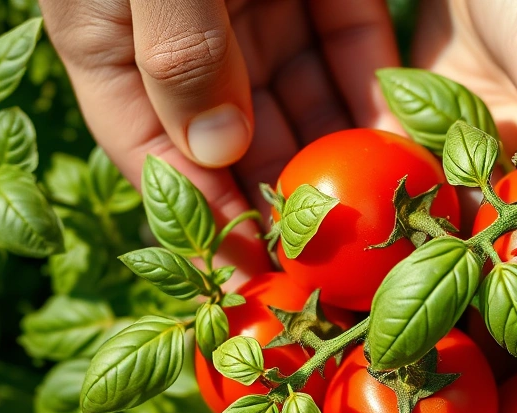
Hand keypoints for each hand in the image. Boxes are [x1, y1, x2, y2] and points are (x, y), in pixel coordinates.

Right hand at [39, 0, 401, 286]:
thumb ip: (177, 53)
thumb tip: (215, 152)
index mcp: (112, 43)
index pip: (154, 153)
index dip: (201, 221)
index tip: (249, 281)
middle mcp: (188, 40)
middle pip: (238, 141)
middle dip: (283, 204)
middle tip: (331, 267)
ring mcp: (257, 10)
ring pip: (303, 101)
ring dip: (339, 161)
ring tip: (379, 222)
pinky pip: (352, 45)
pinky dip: (377, 92)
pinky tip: (404, 144)